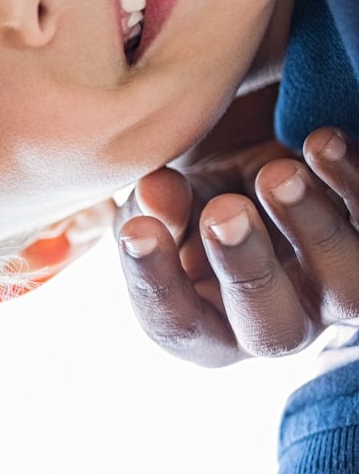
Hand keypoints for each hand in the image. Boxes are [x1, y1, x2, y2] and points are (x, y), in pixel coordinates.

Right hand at [118, 128, 358, 365]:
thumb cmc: (199, 198)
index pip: (179, 326)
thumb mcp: (163, 202)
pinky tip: (320, 143)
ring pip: (348, 289)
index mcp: (210, 326)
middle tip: (223, 211)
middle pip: (275, 331)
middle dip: (248, 270)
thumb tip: (157, 193)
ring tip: (278, 174)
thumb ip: (153, 207)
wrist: (257, 161)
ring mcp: (336, 290)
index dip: (157, 284)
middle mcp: (281, 322)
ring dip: (314, 228)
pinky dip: (352, 181)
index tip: (137, 231)